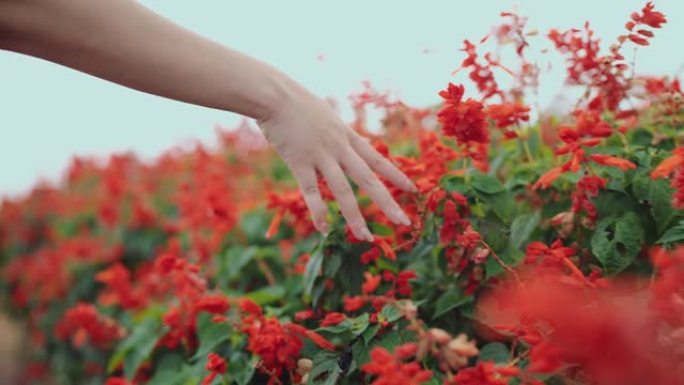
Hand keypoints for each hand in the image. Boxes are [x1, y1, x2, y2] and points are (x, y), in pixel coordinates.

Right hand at [257, 82, 416, 241]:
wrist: (274, 94)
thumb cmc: (295, 102)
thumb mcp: (326, 115)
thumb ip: (335, 132)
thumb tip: (344, 140)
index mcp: (347, 136)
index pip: (377, 159)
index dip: (396, 175)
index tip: (413, 189)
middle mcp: (339, 148)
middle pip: (368, 179)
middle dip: (387, 202)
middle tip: (404, 222)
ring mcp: (321, 155)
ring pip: (343, 191)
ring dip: (355, 216)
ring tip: (366, 236)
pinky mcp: (300, 162)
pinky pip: (311, 191)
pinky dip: (318, 211)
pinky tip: (324, 229)